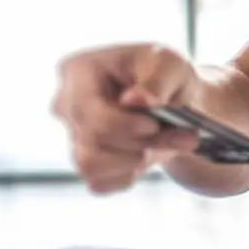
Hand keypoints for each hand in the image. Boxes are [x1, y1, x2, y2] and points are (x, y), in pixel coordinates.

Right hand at [51, 43, 202, 193]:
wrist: (173, 101)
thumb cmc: (165, 75)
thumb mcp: (170, 65)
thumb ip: (156, 81)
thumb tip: (136, 100)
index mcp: (77, 71)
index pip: (86, 109)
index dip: (121, 125)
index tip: (154, 125)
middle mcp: (66, 104)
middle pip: (92, 138)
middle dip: (141, 142)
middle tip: (183, 135)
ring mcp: (72, 135)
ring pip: (90, 165)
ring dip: (135, 160)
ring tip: (164, 143)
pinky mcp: (84, 161)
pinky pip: (99, 182)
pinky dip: (128, 175)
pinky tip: (146, 155)